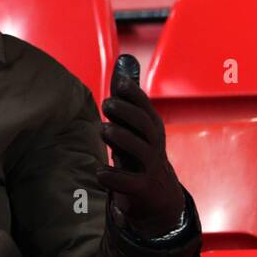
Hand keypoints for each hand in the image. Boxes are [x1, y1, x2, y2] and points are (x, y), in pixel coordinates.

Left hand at [97, 55, 186, 238]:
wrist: (157, 197)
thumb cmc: (139, 154)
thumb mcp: (135, 126)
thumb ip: (127, 97)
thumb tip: (125, 59)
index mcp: (151, 130)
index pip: (146, 108)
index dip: (135, 95)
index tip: (118, 84)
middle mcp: (154, 146)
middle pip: (146, 126)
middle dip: (128, 113)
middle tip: (107, 103)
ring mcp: (150, 169)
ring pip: (141, 151)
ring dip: (122, 139)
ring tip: (104, 130)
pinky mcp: (143, 189)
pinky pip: (130, 183)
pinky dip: (114, 177)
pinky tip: (100, 172)